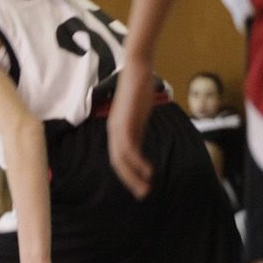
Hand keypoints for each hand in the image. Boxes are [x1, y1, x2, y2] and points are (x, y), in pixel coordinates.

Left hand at [107, 61, 155, 198]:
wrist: (138, 68)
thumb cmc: (140, 88)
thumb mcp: (140, 114)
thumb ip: (139, 128)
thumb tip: (142, 141)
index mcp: (117, 130)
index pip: (120, 158)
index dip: (129, 173)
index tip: (140, 185)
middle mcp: (114, 131)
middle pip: (117, 163)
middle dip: (130, 180)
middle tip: (142, 194)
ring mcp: (117, 127)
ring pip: (121, 159)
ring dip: (133, 176)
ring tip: (145, 188)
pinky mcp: (124, 123)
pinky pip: (128, 148)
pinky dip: (137, 162)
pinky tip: (147, 172)